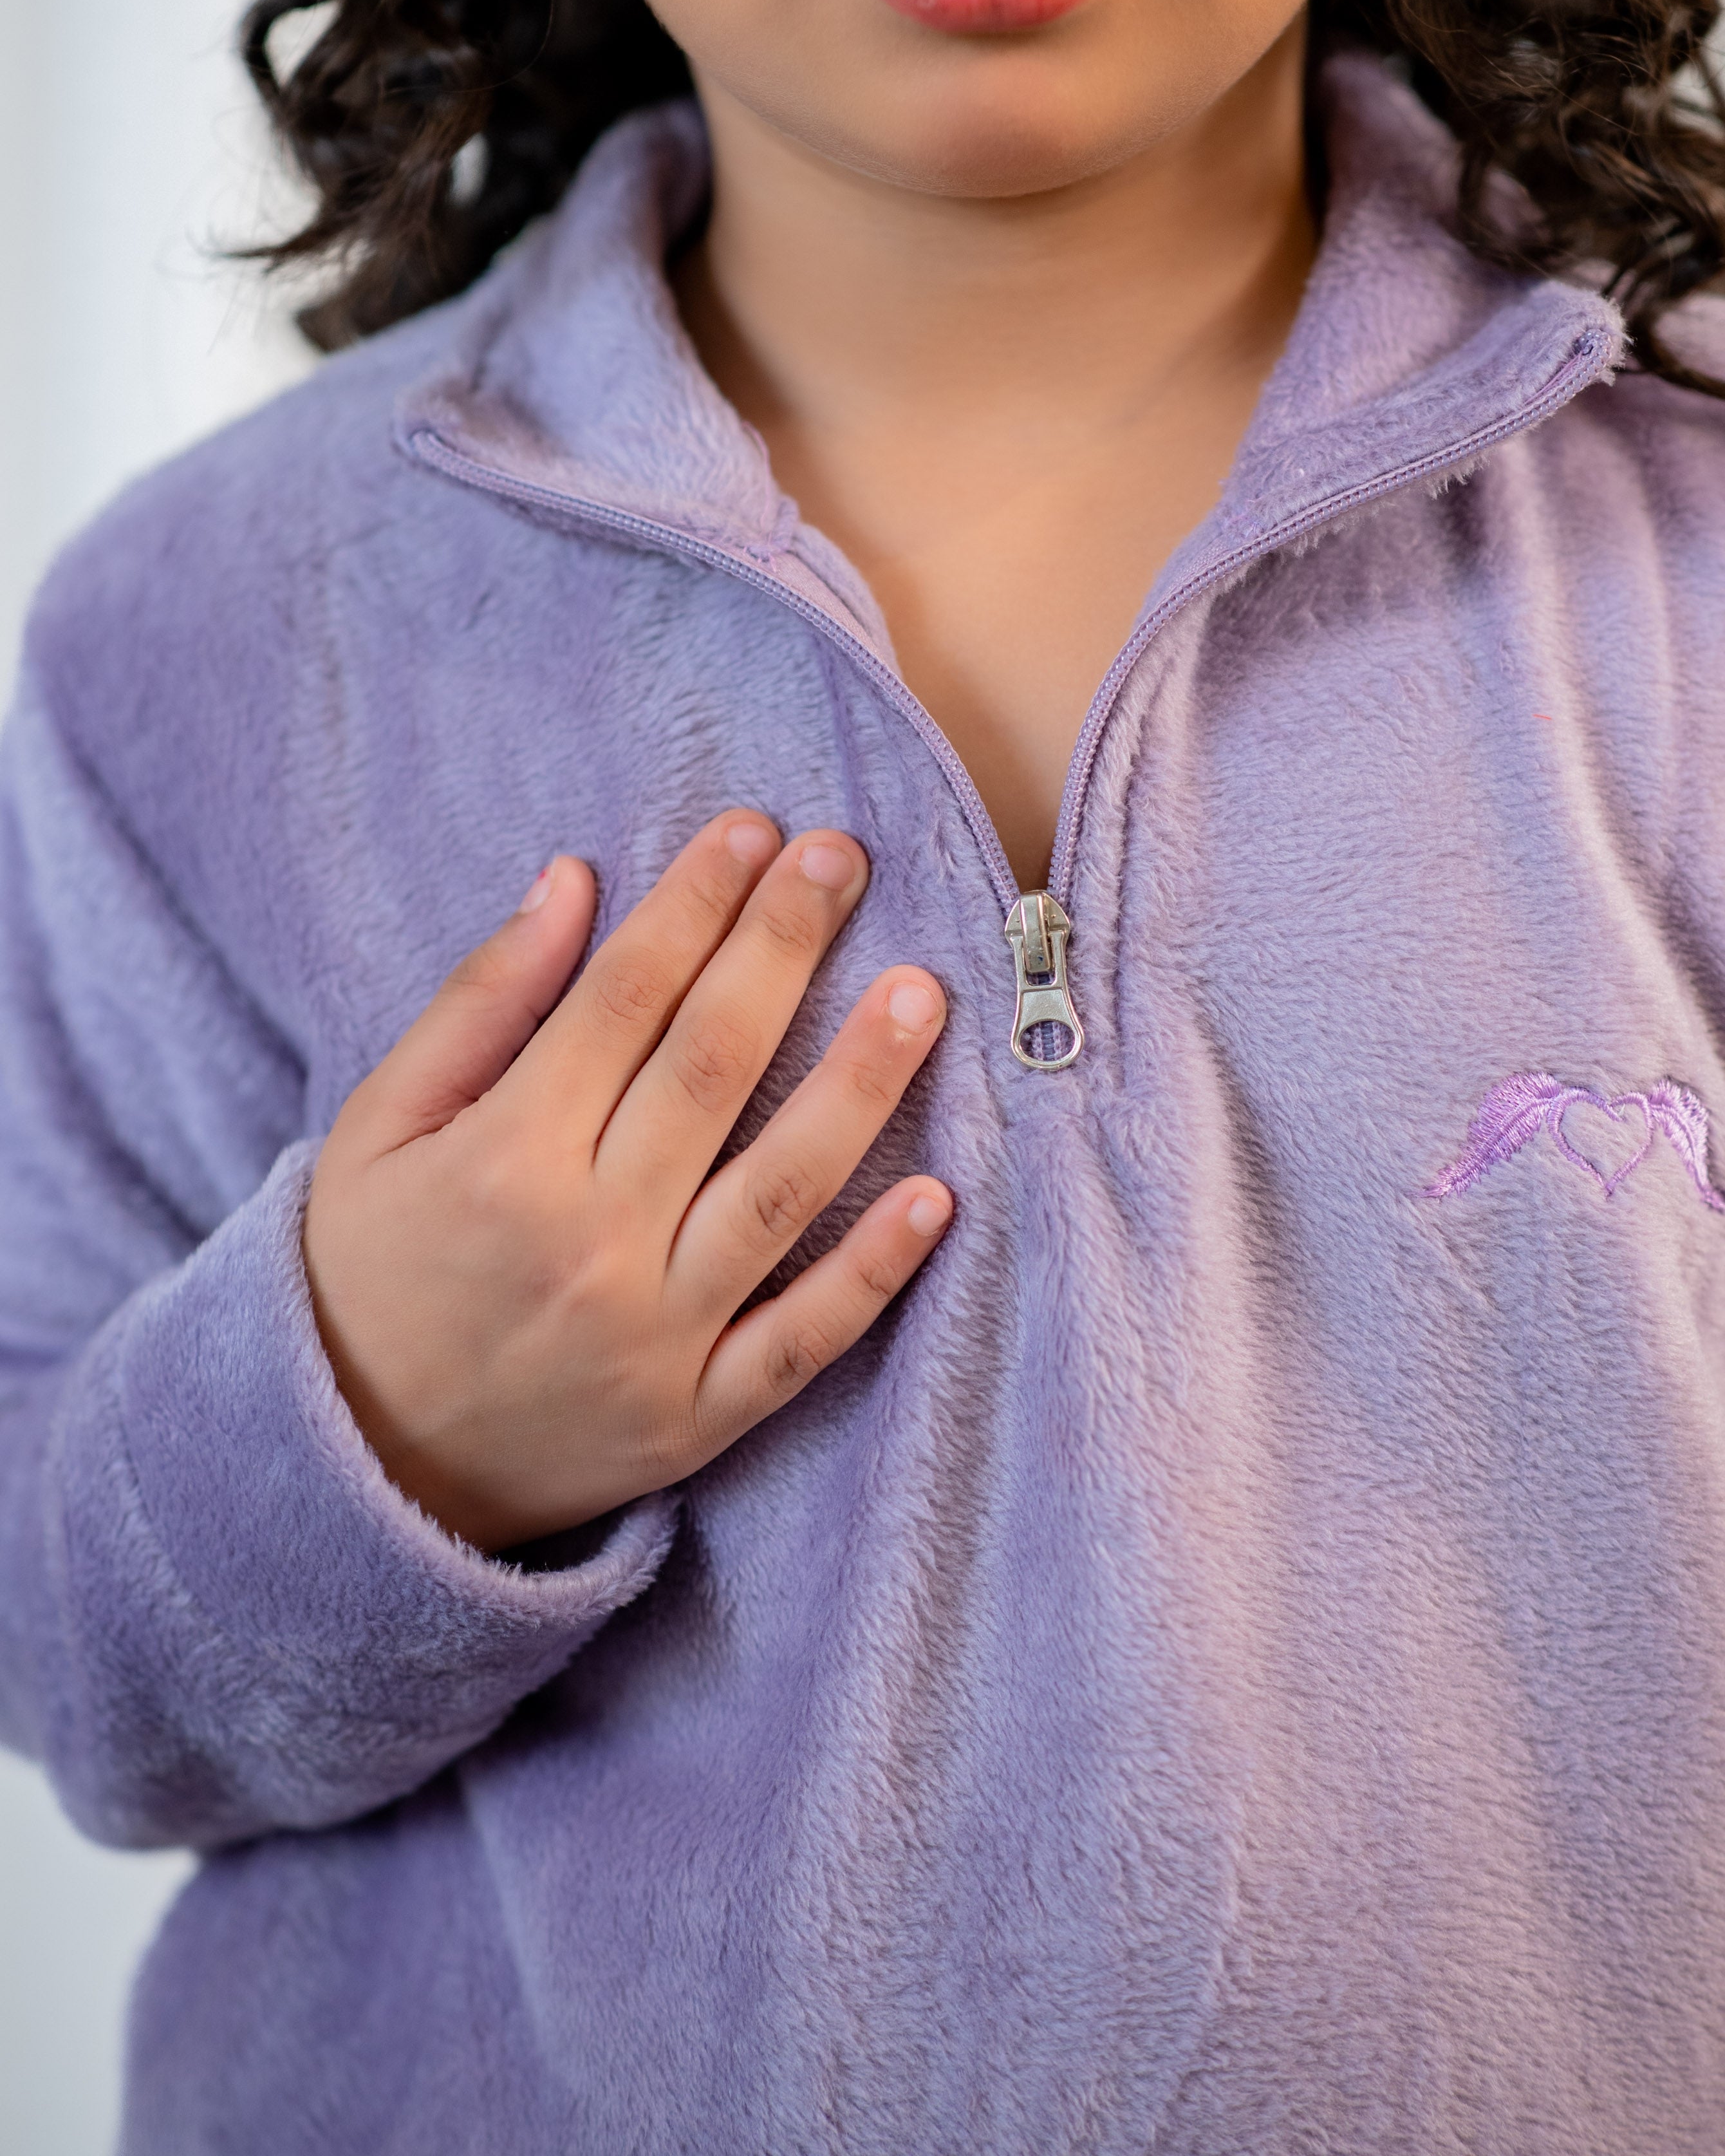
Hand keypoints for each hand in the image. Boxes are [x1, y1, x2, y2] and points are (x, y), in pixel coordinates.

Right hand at [301, 812, 951, 1550]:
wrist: (355, 1479)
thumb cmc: (365, 1278)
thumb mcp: (378, 1130)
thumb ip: (479, 1004)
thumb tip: (572, 880)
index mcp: (505, 1158)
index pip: (625, 999)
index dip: (694, 903)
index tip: (752, 828)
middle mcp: (590, 1241)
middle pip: (712, 1066)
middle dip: (783, 948)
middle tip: (842, 858)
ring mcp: (653, 1338)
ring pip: (782, 1190)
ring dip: (861, 1085)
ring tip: (922, 993)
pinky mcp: (696, 1417)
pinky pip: (804, 1339)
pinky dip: (874, 1272)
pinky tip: (938, 1195)